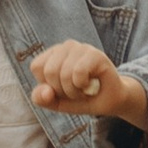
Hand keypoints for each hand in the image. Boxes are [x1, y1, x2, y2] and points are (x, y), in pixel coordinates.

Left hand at [29, 39, 147, 130]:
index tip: (62, 89)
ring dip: (74, 91)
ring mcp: (82, 48)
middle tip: (76, 91)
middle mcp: (67, 46)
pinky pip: (78, 73)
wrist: (111, 102)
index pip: (37, 66)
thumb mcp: (57, 102)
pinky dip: (83, 86)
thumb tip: (45, 91)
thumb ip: (42, 98)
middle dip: (62, 90)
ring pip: (63, 73)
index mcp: (54, 53)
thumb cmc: (83, 98)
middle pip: (49, 71)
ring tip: (84, 88)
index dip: (48, 84)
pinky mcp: (96, 54)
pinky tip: (91, 84)